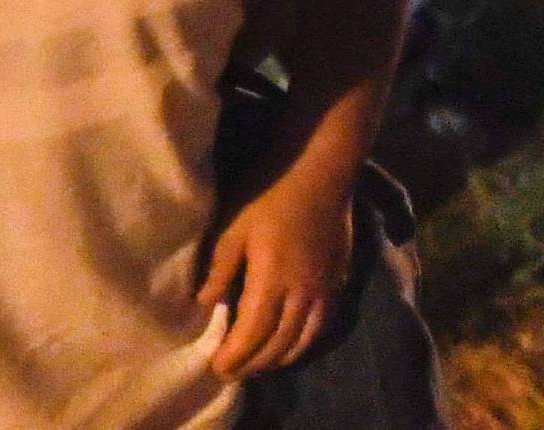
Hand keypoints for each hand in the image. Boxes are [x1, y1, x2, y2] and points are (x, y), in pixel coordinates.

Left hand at [198, 164, 352, 379]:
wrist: (319, 169)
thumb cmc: (269, 190)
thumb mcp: (235, 224)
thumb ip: (221, 266)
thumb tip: (205, 302)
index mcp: (272, 280)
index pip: (253, 333)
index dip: (235, 355)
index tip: (217, 369)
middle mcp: (302, 294)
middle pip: (278, 344)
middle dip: (254, 364)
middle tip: (232, 373)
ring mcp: (324, 290)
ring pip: (302, 340)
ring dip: (279, 359)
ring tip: (258, 366)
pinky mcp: (338, 281)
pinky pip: (321, 326)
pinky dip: (304, 343)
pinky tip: (293, 345)